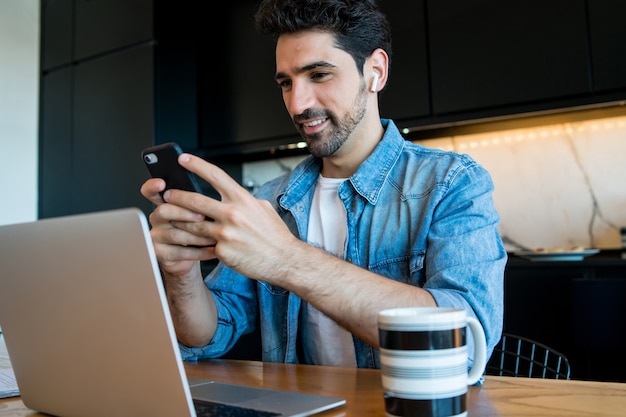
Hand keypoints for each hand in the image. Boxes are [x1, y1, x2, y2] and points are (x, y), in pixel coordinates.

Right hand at [140, 176, 214, 277]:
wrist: (187, 257)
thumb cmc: (194, 230)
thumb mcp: (195, 213)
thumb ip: (197, 203)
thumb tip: (211, 197)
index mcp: (164, 204)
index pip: (152, 192)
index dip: (153, 186)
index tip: (161, 183)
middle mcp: (157, 219)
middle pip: (164, 211)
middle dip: (185, 213)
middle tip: (202, 216)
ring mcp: (156, 236)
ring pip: (175, 234)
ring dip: (198, 235)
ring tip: (214, 237)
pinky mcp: (161, 254)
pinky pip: (180, 252)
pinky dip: (200, 252)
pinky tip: (213, 250)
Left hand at [167, 153, 298, 281]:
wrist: (283, 260)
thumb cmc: (274, 235)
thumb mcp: (263, 209)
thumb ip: (244, 200)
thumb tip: (230, 194)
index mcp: (243, 199)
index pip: (215, 175)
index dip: (196, 165)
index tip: (182, 159)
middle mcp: (233, 214)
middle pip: (195, 201)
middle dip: (176, 197)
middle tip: (167, 194)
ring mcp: (226, 233)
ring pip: (192, 225)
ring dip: (179, 221)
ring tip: (171, 219)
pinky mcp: (222, 251)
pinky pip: (203, 245)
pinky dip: (197, 244)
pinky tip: (191, 243)